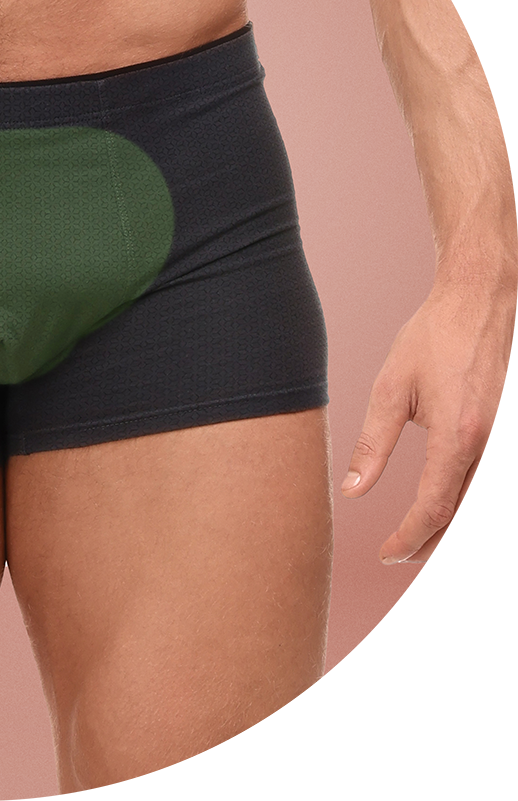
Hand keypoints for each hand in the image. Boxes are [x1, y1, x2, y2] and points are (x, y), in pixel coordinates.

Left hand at [340, 274, 516, 563]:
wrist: (480, 303)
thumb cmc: (432, 339)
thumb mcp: (391, 389)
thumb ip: (374, 444)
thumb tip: (354, 490)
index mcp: (459, 436)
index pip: (434, 506)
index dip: (410, 537)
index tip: (387, 554)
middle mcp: (491, 443)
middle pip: (461, 510)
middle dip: (430, 538)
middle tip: (396, 553)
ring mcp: (506, 438)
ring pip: (478, 496)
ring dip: (448, 520)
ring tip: (414, 536)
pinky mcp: (509, 430)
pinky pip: (488, 475)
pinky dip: (465, 495)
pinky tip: (439, 501)